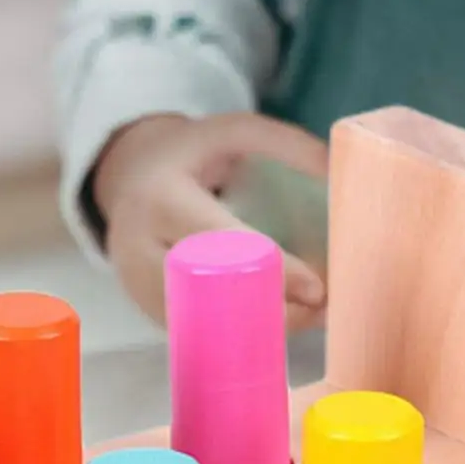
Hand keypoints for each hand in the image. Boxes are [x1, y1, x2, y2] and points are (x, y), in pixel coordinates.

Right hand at [91, 112, 329, 328]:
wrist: (127, 179)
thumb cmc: (187, 155)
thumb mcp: (230, 131)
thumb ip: (282, 143)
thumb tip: (337, 174)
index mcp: (160, 199)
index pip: (218, 242)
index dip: (267, 268)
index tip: (317, 290)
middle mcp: (139, 250)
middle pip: (209, 295)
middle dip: (268, 311)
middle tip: (321, 311)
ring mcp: (138, 288)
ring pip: (203, 324)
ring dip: (259, 329)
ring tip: (310, 320)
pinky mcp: (148, 311)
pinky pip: (198, 331)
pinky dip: (240, 332)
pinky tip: (279, 324)